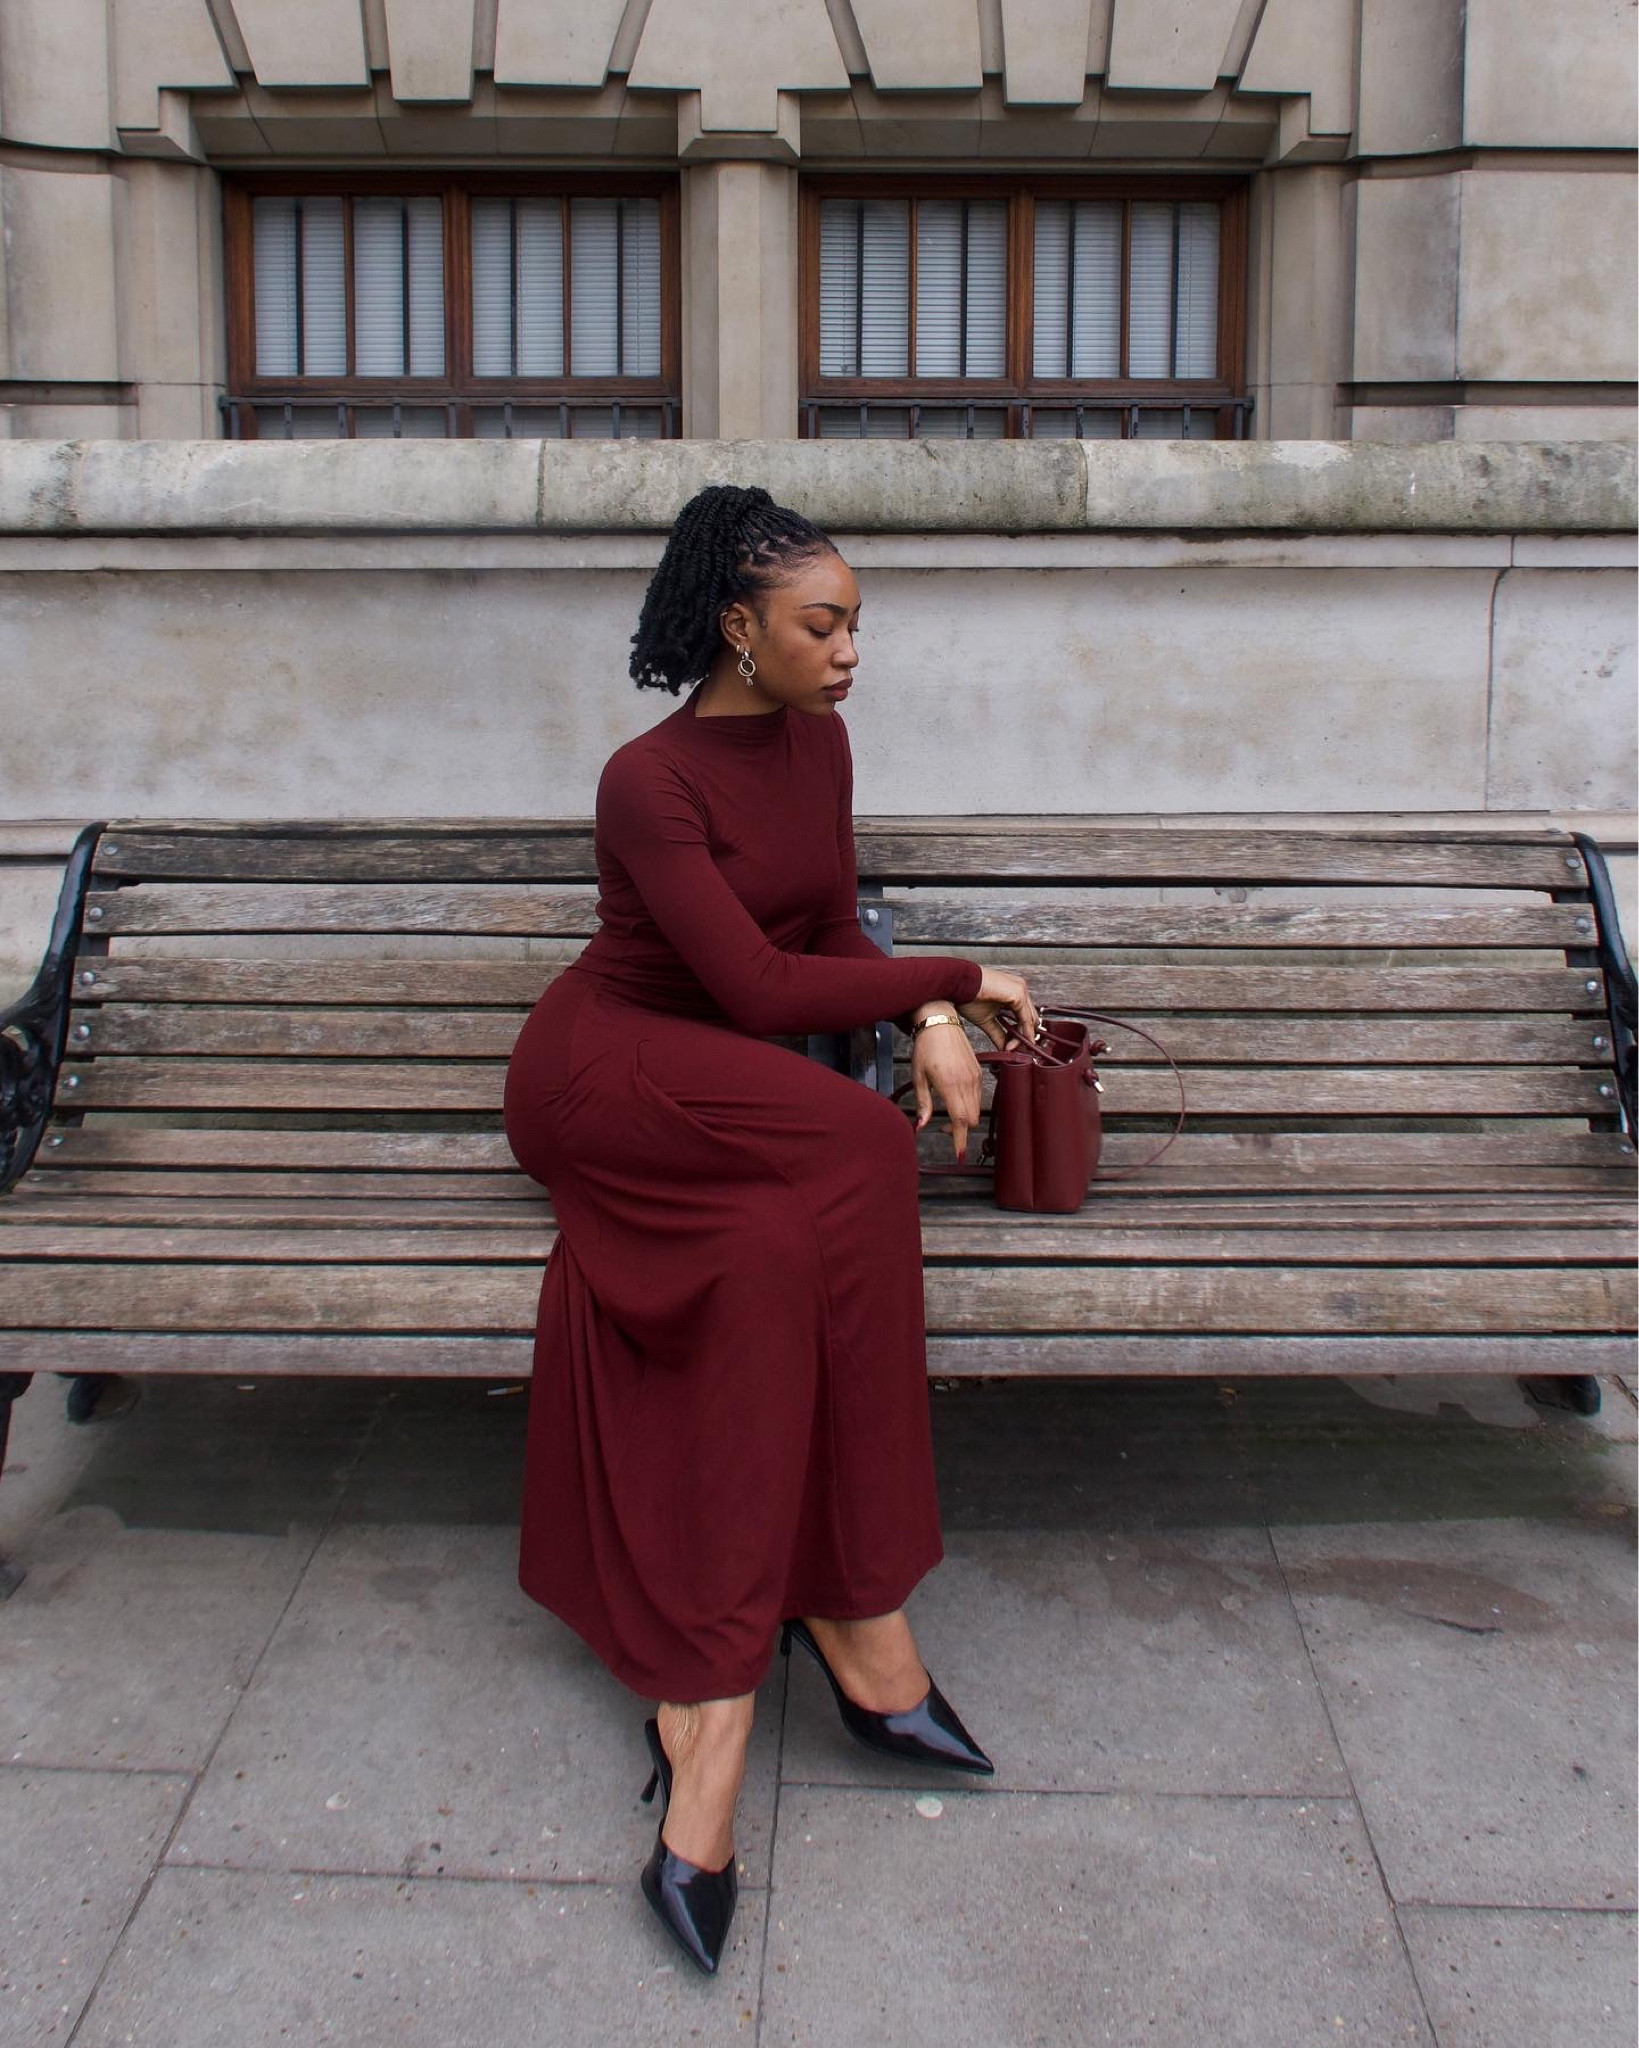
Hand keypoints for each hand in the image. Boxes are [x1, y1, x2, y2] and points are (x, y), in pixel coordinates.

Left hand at [910, 1016, 982, 1162]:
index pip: (960, 1121)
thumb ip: (923, 1104)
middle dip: (960, 1130)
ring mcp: (976, 1077)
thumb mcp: (918, 1077)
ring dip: (964, 1118)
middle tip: (942, 1128)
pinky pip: (979, 1097)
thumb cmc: (925, 1047)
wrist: (940, 1022)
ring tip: (947, 1114)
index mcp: (951, 1085)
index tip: (959, 1154)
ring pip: (976, 1109)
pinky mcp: (979, 1072)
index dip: (960, 1140)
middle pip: (971, 1119)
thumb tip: (921, 1126)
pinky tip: (955, 1100)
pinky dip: (969, 1105)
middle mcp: (967, 1083)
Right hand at [959, 966, 1040, 1051]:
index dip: (1020, 1035)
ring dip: (1024, 1036)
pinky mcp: (1018, 993)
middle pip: (1030, 1019)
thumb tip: (1005, 1049)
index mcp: (1013, 992)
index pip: (1024, 1017)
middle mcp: (1020, 989)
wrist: (956, 983)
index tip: (1009, 1048)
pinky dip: (1024, 1032)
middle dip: (1023, 1037)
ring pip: (1031, 1019)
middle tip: (1011, 1050)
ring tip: (1011, 1048)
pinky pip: (1026, 1017)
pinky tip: (1015, 1042)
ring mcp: (1020, 989)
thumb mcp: (986, 1020)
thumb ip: (998, 1034)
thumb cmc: (967, 996)